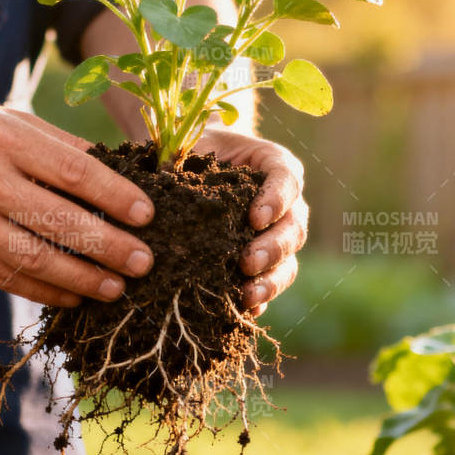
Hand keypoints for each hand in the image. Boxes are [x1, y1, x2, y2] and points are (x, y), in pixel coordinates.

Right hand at [0, 100, 155, 307]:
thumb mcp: (7, 118)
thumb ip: (60, 146)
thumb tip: (121, 173)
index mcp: (2, 136)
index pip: (73, 172)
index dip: (115, 196)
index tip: (147, 215)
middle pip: (58, 221)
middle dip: (108, 246)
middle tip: (144, 261)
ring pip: (34, 258)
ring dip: (82, 279)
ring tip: (115, 287)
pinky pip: (6, 277)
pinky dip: (46, 291)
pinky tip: (74, 296)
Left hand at [195, 128, 307, 316]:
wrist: (202, 165)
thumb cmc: (199, 150)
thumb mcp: (195, 144)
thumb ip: (188, 157)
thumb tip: (162, 176)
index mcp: (276, 167)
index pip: (287, 180)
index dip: (276, 200)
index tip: (255, 217)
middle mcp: (286, 204)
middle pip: (293, 228)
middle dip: (273, 248)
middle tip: (248, 262)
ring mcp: (278, 236)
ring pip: (287, 262)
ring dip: (271, 281)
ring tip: (249, 295)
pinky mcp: (265, 263)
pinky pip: (270, 283)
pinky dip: (261, 300)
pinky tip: (245, 310)